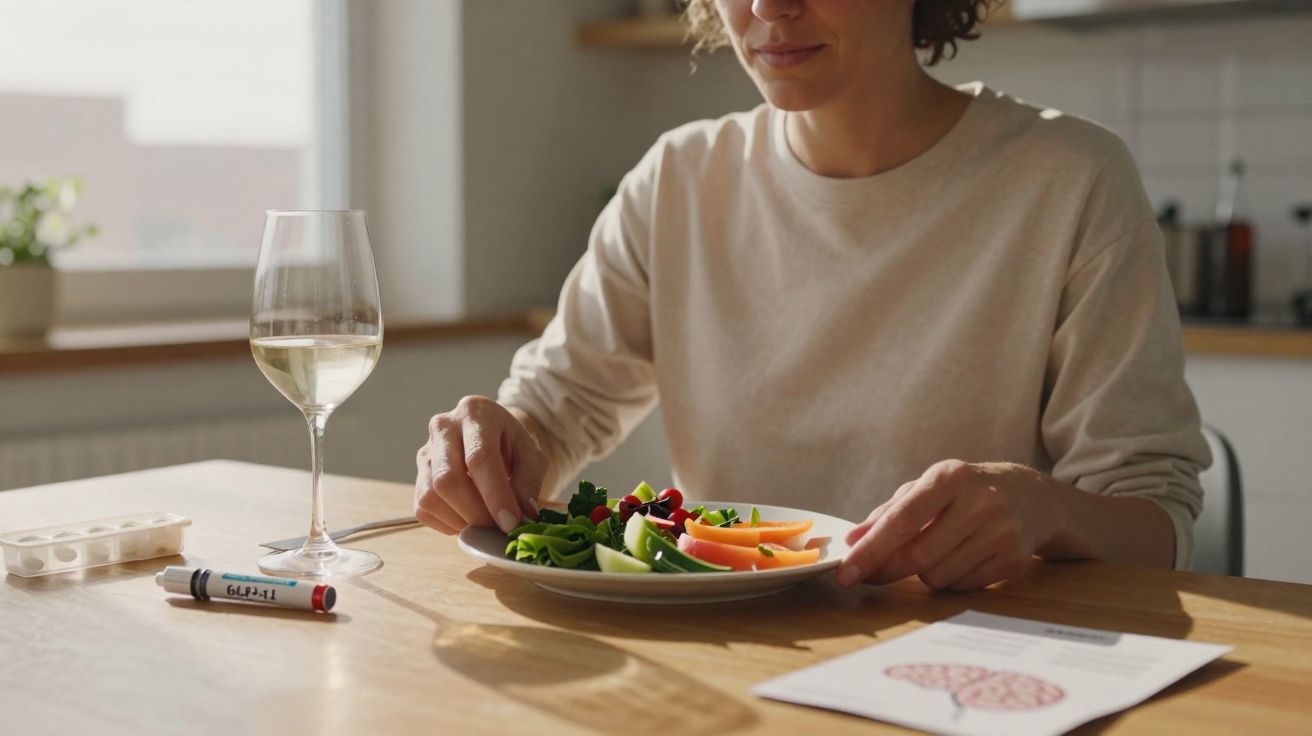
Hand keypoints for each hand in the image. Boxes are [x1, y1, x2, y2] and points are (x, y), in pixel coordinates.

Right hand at [414, 396, 546, 534]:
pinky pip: (423, 509)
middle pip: (447, 479)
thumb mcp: (532, 456)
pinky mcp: (417, 475)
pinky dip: (447, 523)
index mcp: (476, 413)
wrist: (493, 438)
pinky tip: (468, 518)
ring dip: (461, 520)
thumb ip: (529, 483)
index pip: (479, 458)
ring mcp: (425, 451)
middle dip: (475, 513)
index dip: (495, 494)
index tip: (510, 522)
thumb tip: (520, 516)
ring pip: (430, 497)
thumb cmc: (512, 445)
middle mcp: (443, 427)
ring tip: (486, 522)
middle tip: (498, 527)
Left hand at [837, 460, 1061, 590]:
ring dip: (924, 574)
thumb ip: (888, 513)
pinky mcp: (1015, 560)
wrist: (1033, 498)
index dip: (871, 550)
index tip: (846, 573)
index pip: (903, 519)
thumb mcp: (928, 489)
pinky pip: (962, 586)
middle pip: (918, 555)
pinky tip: (961, 559)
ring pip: (938, 575)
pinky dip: (950, 580)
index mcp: (950, 477)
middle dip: (888, 570)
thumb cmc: (966, 493)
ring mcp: (1001, 532)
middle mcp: (979, 501)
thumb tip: (852, 541)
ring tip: (937, 552)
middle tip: (869, 576)